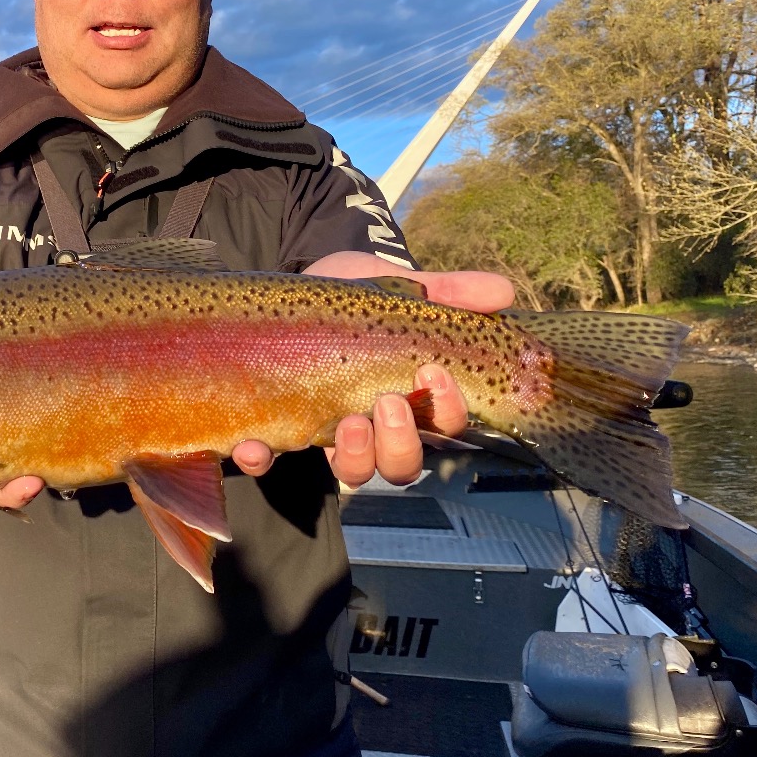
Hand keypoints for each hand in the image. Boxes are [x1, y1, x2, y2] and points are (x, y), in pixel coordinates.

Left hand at [229, 252, 515, 487]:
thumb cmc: (353, 295)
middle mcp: (375, 424)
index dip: (447, 411)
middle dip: (400, 444)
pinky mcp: (277, 426)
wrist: (290, 284)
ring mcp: (326, 430)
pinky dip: (261, 458)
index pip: (447, 425)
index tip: (432, 373)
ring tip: (342, 423)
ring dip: (353, 456)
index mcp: (412, 394)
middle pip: (402, 464)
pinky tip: (254, 445)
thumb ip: (447, 290)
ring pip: (352, 472)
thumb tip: (503, 291)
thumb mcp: (395, 286)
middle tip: (386, 404)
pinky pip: (270, 460)